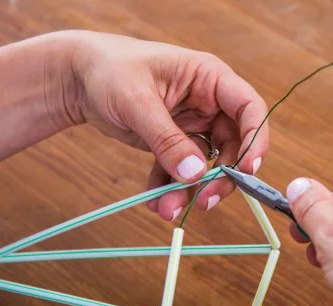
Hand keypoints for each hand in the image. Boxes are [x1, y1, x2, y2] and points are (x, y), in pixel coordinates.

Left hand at [67, 31, 268, 220]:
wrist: (77, 78)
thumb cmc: (108, 70)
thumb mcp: (137, 101)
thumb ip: (167, 139)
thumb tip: (195, 174)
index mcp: (209, 78)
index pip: (249, 108)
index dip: (255, 139)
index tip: (247, 170)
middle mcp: (207, 102)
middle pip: (233, 145)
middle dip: (221, 177)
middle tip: (206, 201)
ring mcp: (192, 124)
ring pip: (206, 164)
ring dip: (191, 190)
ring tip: (167, 209)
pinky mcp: (174, 142)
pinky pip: (180, 170)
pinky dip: (169, 188)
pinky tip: (154, 201)